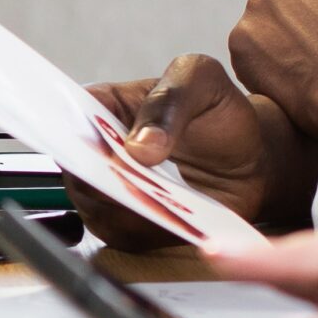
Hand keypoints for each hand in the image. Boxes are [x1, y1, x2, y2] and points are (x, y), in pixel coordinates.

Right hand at [71, 53, 317, 249]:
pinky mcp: (131, 225)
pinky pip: (124, 235)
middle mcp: (97, 153)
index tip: (92, 143)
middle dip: (100, 177)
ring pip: (95, 208)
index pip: (66, 118)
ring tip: (162, 197)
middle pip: (76, 170)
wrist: (251, 157)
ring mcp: (110, 192)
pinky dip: (147, 230)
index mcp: (102, 108)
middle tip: (133, 175)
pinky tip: (174, 215)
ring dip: (126, 208)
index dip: (69, 131)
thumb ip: (170, 102)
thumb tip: (139, 147)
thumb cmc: (218, 112)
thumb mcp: (201, 82)